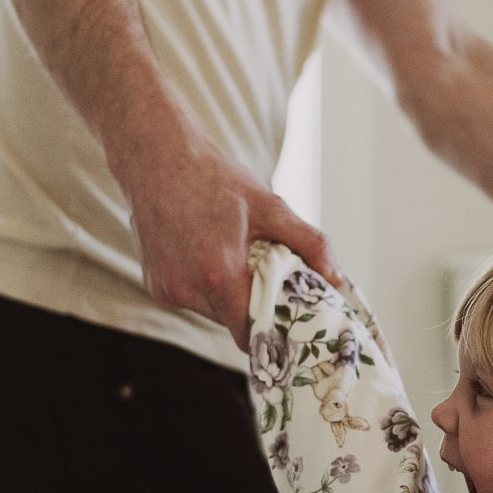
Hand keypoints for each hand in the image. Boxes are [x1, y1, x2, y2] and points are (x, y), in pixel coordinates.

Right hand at [122, 133, 338, 347]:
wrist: (154, 157)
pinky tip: (208, 254)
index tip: (291, 323)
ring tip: (235, 259)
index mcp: (218, 275)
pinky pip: (192, 299)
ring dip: (230, 297)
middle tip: (271, 280)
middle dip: (256, 308)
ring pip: (214, 313)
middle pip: (234, 324)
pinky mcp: (155, 286)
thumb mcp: (270, 207)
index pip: (252, 335)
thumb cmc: (214, 178)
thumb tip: (338, 279)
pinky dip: (207, 287)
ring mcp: (166, 291)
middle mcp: (187, 290)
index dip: (275, 333)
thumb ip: (310, 245)